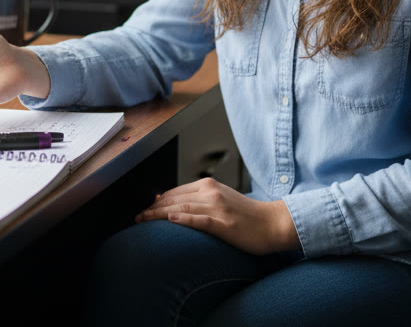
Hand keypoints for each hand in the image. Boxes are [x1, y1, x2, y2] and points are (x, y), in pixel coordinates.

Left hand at [134, 178, 300, 255]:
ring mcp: (218, 208)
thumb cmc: (247, 216)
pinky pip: (200, 220)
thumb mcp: (222, 200)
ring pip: (182, 208)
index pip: (175, 192)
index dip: (157, 201)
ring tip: (143, 220)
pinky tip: (170, 220)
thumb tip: (171, 205)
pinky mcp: (225, 224)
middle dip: (153, 208)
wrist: (273, 224)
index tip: (144, 210)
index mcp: (210, 186)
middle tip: (137, 218)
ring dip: (159, 214)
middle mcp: (211, 193)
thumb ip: (199, 200)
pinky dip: (184, 219)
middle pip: (174, 199)